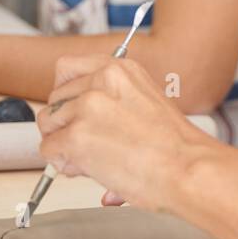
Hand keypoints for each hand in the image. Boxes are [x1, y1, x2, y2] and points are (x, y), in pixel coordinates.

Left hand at [36, 55, 224, 211]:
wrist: (189, 169)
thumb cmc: (178, 147)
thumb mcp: (148, 102)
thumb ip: (113, 103)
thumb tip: (87, 122)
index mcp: (120, 70)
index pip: (66, 69)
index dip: (66, 94)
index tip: (71, 109)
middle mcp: (101, 82)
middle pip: (54, 99)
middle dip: (64, 124)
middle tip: (88, 144)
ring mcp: (87, 108)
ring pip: (48, 125)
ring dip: (63, 145)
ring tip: (92, 159)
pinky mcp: (76, 137)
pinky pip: (49, 151)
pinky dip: (62, 164)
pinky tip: (88, 168)